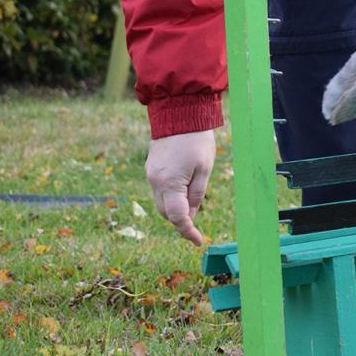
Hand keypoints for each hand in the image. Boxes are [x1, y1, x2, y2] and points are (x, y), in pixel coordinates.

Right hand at [145, 130, 214, 244]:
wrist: (179, 114)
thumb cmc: (196, 141)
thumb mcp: (204, 170)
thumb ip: (197, 194)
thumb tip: (191, 214)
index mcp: (170, 183)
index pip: (177, 217)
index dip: (188, 231)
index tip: (198, 241)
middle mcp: (156, 181)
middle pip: (166, 213)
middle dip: (180, 220)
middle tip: (197, 226)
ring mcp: (151, 174)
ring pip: (161, 203)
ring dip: (175, 208)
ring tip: (193, 205)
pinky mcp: (151, 168)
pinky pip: (159, 190)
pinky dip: (170, 196)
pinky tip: (183, 191)